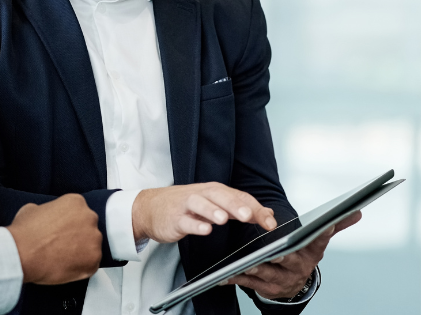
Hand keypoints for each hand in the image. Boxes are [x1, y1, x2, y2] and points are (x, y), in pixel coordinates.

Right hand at [6, 194, 101, 284]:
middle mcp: (89, 217)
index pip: (78, 212)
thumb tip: (47, 217)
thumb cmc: (24, 232)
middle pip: (88, 227)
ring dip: (80, 252)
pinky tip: (65, 267)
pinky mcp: (94, 260)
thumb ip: (47, 210)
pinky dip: (81, 268)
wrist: (21, 254)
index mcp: (76, 202)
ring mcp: (94, 239)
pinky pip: (91, 264)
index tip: (61, 231)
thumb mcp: (32, 209)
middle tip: (62, 245)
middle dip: (78, 236)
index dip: (69, 223)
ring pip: (91, 246)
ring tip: (62, 258)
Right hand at [132, 182, 277, 243]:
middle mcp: (202, 195)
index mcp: (215, 191)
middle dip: (235, 205)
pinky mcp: (174, 219)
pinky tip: (204, 230)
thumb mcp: (214, 203)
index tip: (270, 223)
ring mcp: (186, 206)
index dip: (255, 209)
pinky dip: (194, 225)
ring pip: (200, 205)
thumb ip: (240, 208)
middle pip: (220, 196)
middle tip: (248, 215)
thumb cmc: (185, 205)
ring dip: (212, 211)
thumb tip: (267, 213)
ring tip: (224, 219)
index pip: (239, 197)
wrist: (150, 208)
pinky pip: (185, 221)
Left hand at [225, 210, 362, 298]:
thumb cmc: (303, 254)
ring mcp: (282, 280)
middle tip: (274, 252)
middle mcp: (299, 267)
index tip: (326, 224)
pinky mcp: (266, 289)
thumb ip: (336, 224)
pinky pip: (249, 283)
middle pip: (289, 259)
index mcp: (311, 252)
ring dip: (256, 268)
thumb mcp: (317, 241)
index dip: (324, 232)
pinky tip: (225, 275)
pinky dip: (237, 278)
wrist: (294, 285)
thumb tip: (357, 209)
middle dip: (282, 256)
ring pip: (267, 272)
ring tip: (245, 263)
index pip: (320, 239)